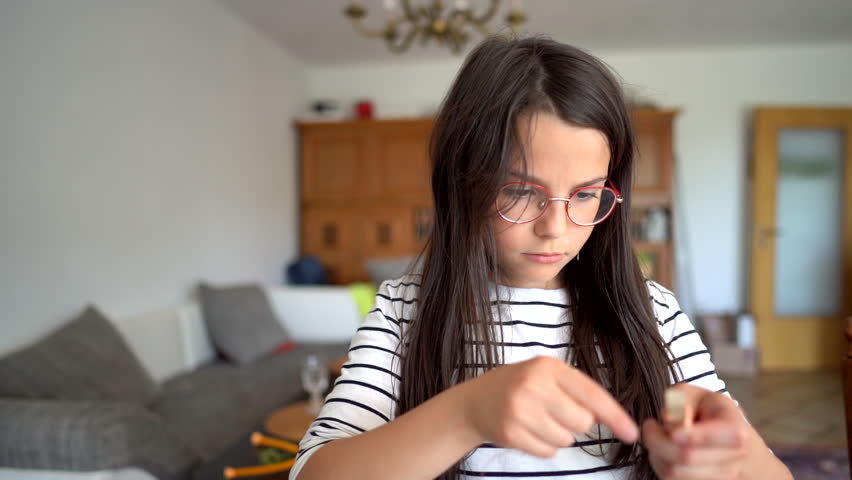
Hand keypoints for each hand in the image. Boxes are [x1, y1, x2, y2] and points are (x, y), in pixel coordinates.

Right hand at [455, 356, 638, 457]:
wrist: (475, 401)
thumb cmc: (518, 386)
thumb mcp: (545, 375)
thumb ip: (577, 390)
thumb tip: (614, 418)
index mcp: (548, 367)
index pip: (591, 393)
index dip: (615, 415)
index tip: (631, 433)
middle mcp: (534, 386)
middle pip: (582, 422)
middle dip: (576, 423)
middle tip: (556, 412)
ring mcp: (520, 410)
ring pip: (566, 440)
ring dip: (559, 435)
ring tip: (538, 420)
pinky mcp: (511, 433)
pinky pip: (548, 452)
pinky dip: (544, 446)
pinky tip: (528, 430)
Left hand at [643, 383, 748, 479]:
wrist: (727, 436)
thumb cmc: (710, 412)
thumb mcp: (697, 394)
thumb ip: (682, 398)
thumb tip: (669, 417)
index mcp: (734, 430)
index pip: (712, 437)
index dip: (690, 435)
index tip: (672, 431)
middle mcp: (732, 458)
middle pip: (686, 456)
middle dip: (658, 440)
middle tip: (650, 426)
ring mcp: (720, 477)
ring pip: (674, 472)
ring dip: (656, 453)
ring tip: (657, 438)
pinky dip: (659, 465)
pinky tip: (662, 452)